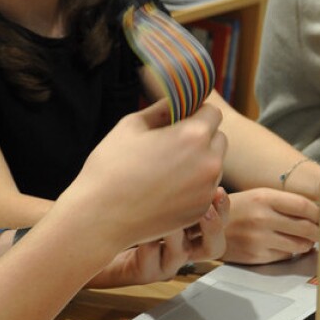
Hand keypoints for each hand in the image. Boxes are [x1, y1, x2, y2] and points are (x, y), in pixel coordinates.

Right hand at [66, 101, 226, 249]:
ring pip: (215, 164)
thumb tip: (176, 101)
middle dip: (202, 137)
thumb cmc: (110, 167)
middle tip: (173, 144)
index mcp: (193, 135)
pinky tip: (167, 189)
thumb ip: (161, 109)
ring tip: (167, 169)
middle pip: (219, 138)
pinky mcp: (201, 210)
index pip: (213, 113)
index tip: (180, 120)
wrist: (100, 217)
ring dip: (200, 161)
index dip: (197, 113)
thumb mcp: (131, 125)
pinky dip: (194, 186)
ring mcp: (207, 189)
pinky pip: (206, 189)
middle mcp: (208, 162)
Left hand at [89, 188, 230, 286]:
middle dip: (214, 227)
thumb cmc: (134, 209)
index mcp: (192, 225)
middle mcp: (185, 247)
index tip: (217, 189)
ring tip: (165, 214)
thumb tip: (185, 148)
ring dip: (176, 232)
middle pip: (214, 247)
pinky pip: (152, 259)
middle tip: (206, 209)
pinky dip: (148, 242)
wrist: (106, 238)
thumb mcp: (158, 190)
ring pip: (182, 253)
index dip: (223, 207)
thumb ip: (176, 175)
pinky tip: (140, 224)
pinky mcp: (147, 271)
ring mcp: (166, 262)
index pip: (221, 220)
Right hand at [221, 188, 319, 264]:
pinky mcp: (256, 255)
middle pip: (306, 227)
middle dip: (319, 231)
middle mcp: (262, 218)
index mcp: (264, 198)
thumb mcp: (259, 196)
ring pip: (299, 245)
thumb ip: (285, 203)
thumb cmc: (238, 209)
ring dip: (307, 243)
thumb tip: (317, 212)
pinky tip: (285, 245)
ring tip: (305, 239)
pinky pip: (285, 256)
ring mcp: (259, 239)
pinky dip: (290, 252)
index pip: (304, 206)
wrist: (208, 228)